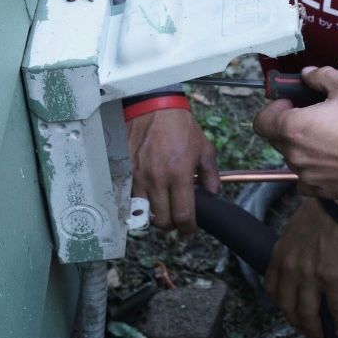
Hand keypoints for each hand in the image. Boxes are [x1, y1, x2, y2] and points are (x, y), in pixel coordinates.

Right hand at [128, 107, 219, 235]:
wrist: (154, 108)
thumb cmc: (180, 127)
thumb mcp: (204, 148)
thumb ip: (210, 174)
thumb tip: (211, 193)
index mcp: (179, 174)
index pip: (182, 214)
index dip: (188, 228)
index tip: (190, 228)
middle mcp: (157, 179)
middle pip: (161, 221)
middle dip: (171, 224)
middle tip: (177, 217)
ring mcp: (139, 176)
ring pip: (144, 212)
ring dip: (154, 214)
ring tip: (163, 206)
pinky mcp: (126, 171)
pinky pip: (131, 198)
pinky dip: (140, 203)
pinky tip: (149, 195)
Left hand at [253, 66, 337, 202]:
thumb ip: (321, 76)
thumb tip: (307, 74)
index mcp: (294, 127)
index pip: (261, 121)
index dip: (274, 108)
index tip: (292, 103)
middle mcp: (295, 154)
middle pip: (276, 138)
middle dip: (290, 124)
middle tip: (315, 114)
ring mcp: (307, 175)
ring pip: (294, 156)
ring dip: (304, 145)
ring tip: (331, 134)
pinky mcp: (321, 190)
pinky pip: (307, 177)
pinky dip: (314, 167)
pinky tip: (334, 156)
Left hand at [264, 199, 337, 337]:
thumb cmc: (322, 211)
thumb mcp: (295, 230)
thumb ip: (291, 249)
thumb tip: (299, 260)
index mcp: (279, 257)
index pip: (273, 291)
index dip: (280, 306)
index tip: (288, 311)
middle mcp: (291, 270)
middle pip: (289, 308)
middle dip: (296, 324)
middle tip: (306, 331)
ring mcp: (311, 277)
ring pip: (308, 314)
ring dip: (314, 330)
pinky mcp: (333, 280)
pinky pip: (336, 308)